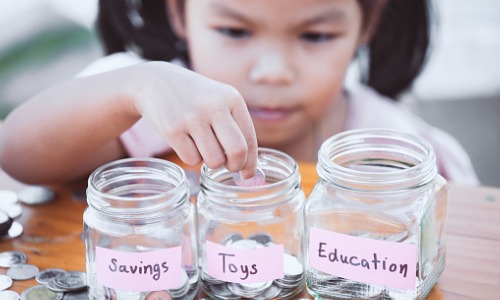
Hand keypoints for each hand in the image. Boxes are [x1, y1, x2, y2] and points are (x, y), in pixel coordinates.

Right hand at [127, 61, 257, 176]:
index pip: (249, 139)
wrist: (155, 81)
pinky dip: (191, 157)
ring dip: (211, 161)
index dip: (250, 162)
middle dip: (235, 166)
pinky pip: (192, 160)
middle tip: (229, 167)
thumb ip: (237, 128)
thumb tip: (249, 169)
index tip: (247, 174)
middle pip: (237, 151)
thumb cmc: (195, 99)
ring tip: (203, 146)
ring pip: (214, 160)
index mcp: (232, 98)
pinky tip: (186, 141)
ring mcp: (192, 117)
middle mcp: (214, 106)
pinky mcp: (172, 129)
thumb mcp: (220, 101)